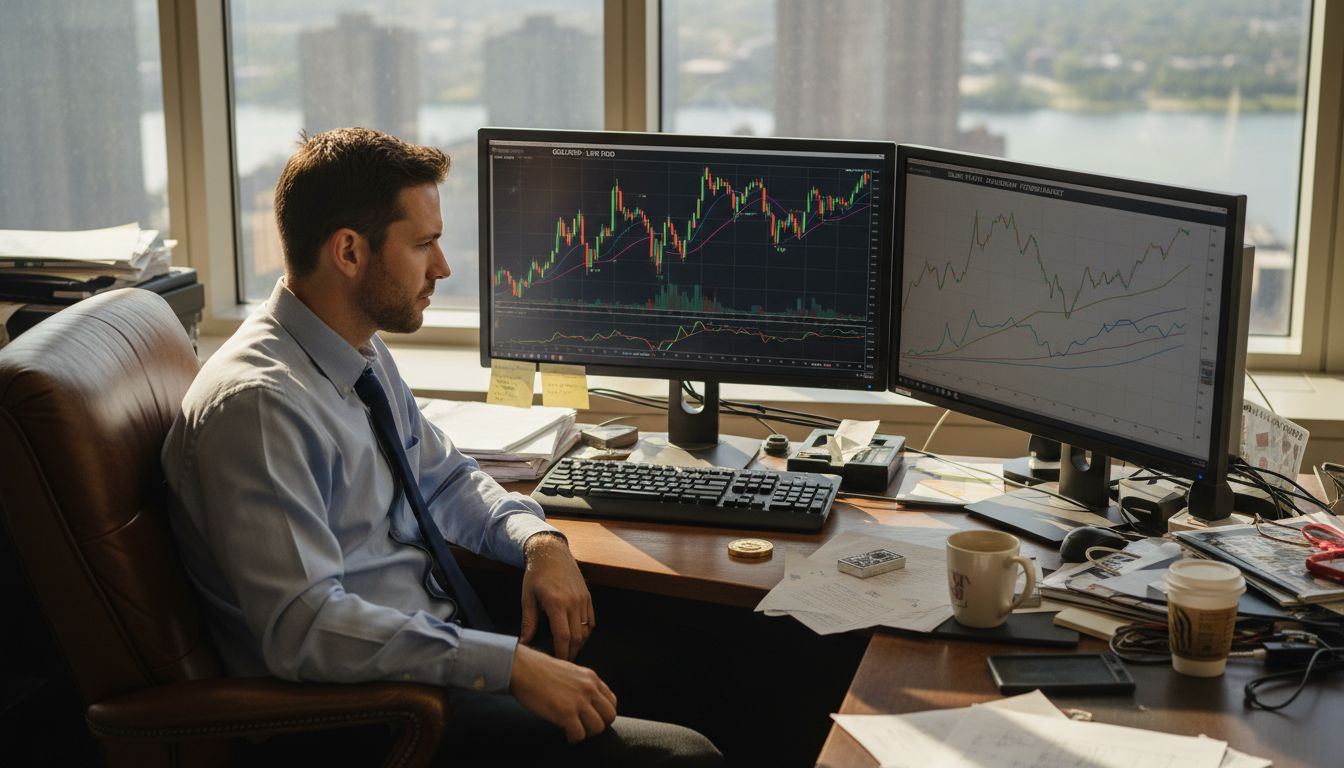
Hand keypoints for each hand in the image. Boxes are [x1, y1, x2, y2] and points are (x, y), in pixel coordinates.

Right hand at [510, 642, 616, 742]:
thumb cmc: (541, 670)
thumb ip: (583, 684)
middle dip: (599, 725)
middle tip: (585, 727)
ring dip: (587, 733)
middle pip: (609, 716)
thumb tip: (588, 700)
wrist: (523, 668)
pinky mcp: (565, 713)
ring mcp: (578, 701)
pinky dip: (574, 738)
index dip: (603, 713)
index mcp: (591, 678)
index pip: (612, 702)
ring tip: (575, 731)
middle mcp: (589, 688)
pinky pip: (579, 734)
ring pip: (598, 728)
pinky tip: (566, 734)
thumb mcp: (571, 671)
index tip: (593, 717)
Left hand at [520, 533, 593, 660]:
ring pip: (585, 630)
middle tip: (563, 663)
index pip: (563, 636)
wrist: (552, 553)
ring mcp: (583, 599)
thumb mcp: (528, 598)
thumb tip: (524, 644)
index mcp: (556, 603)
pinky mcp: (588, 597)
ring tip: (569, 652)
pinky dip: (586, 632)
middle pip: (577, 637)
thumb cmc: (536, 575)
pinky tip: (577, 637)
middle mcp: (573, 602)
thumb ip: (528, 622)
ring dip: (579, 644)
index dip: (562, 653)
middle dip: (571, 653)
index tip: (558, 664)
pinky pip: (591, 621)